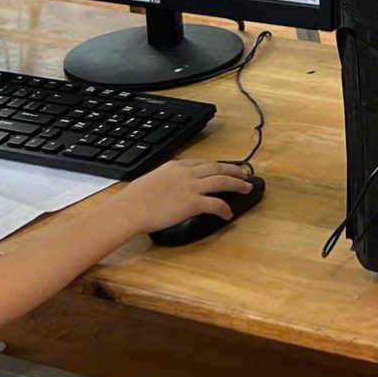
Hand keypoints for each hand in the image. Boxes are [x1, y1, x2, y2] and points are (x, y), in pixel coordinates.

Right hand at [119, 159, 256, 234]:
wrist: (130, 209)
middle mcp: (186, 173)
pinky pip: (216, 204)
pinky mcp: (192, 203)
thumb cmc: (134, 199)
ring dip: (237, 184)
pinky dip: (225, 209)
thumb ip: (166, 180)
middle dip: (234, 170)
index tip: (225, 168)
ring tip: (247, 187)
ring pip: (222, 181)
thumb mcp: (152, 180)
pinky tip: (228, 214)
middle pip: (217, 168)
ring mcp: (191, 187)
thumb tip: (170, 187)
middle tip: (245, 173)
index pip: (203, 162)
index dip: (217, 165)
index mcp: (176, 166)